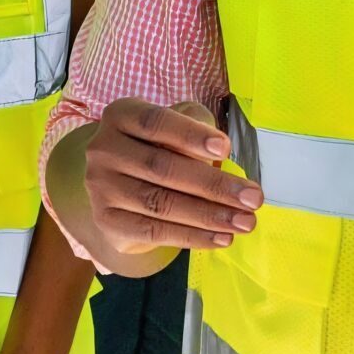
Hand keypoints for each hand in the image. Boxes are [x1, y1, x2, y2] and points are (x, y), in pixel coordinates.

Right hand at [84, 99, 260, 255]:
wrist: (119, 185)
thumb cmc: (157, 147)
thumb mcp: (174, 127)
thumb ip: (195, 128)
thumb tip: (219, 155)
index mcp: (121, 115)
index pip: (155, 123)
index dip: (190, 135)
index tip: (226, 149)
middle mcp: (103, 149)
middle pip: (162, 167)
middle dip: (214, 185)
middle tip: (253, 197)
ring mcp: (101, 188)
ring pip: (160, 203)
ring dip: (209, 215)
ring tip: (244, 221)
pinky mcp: (107, 221)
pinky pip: (154, 232)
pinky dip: (192, 237)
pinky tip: (221, 237)